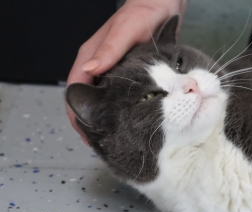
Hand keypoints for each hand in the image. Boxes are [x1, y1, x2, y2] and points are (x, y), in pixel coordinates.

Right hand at [66, 0, 186, 145]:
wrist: (162, 5)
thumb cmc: (142, 13)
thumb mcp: (125, 31)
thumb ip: (108, 51)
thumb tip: (89, 72)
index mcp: (91, 56)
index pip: (75, 89)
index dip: (77, 113)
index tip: (86, 134)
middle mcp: (98, 65)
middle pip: (87, 98)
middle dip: (90, 121)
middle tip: (103, 144)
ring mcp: (111, 70)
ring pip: (101, 99)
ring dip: (104, 118)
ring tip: (114, 138)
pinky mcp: (126, 73)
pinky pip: (116, 95)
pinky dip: (118, 110)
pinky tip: (128, 122)